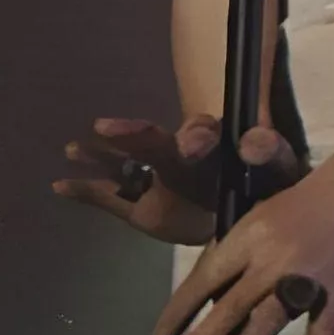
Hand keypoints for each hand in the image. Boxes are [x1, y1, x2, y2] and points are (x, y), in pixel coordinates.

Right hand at [52, 115, 300, 246]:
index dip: (196, 136)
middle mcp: (181, 155)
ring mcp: (158, 177)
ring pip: (128, 163)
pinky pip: (111, 196)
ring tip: (76, 148)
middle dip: (134, 136)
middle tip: (106, 128)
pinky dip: (87, 190)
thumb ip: (267, 153)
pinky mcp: (142, 206)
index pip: (204, 133)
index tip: (189, 145)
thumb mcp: (273, 168)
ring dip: (104, 156)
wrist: (248, 203)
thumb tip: (256, 140)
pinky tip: (60, 184)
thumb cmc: (263, 181)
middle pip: (157, 144)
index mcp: (217, 145)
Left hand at [151, 141, 333, 334]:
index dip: (179, 313)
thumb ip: (239, 248)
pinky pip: (323, 330)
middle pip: (228, 310)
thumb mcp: (263, 213)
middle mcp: (272, 258)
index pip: (203, 280)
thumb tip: (210, 288)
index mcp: (249, 235)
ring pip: (268, 323)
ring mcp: (308, 277)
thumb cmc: (309, 196)